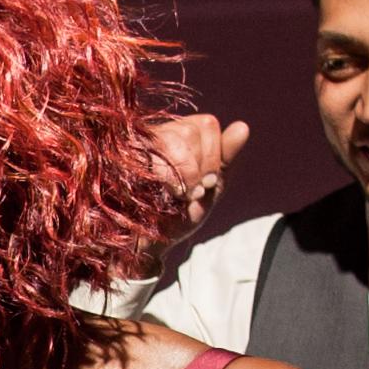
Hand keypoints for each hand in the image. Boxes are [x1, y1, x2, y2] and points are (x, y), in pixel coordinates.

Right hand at [145, 113, 249, 233]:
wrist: (150, 243)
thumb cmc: (179, 214)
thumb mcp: (212, 187)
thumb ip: (226, 157)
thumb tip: (243, 126)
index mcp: (181, 133)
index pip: (206, 124)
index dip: (212, 156)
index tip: (206, 183)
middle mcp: (159, 133)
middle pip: (190, 131)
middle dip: (198, 168)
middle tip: (192, 192)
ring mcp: (139, 144)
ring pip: (173, 139)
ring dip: (184, 173)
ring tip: (180, 195)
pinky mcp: (126, 158)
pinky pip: (152, 154)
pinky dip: (169, 177)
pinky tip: (169, 193)